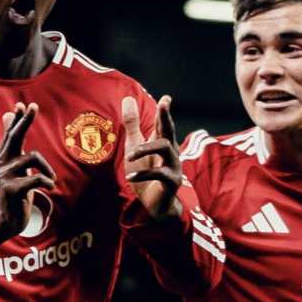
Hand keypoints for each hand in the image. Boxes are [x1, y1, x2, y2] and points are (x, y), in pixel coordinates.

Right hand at [0, 102, 56, 240]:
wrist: (5, 218)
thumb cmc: (14, 188)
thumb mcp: (12, 164)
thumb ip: (10, 141)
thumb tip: (8, 114)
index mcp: (4, 156)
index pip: (11, 132)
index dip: (18, 118)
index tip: (24, 104)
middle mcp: (2, 162)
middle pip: (15, 137)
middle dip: (25, 121)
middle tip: (34, 106)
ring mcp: (5, 176)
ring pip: (31, 158)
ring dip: (47, 168)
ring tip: (51, 179)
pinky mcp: (11, 190)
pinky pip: (35, 179)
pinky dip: (46, 181)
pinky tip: (51, 187)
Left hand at [122, 95, 183, 219]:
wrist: (155, 203)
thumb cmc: (145, 173)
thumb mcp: (134, 146)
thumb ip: (132, 125)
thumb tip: (128, 98)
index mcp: (160, 141)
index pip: (162, 123)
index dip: (164, 110)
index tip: (166, 98)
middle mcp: (170, 151)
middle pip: (169, 130)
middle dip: (166, 116)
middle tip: (163, 104)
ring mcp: (173, 165)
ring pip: (165, 148)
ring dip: (146, 149)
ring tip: (129, 156)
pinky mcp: (172, 181)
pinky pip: (159, 174)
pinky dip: (143, 174)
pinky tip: (130, 177)